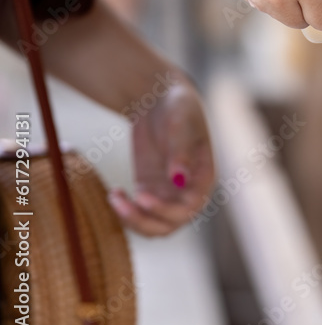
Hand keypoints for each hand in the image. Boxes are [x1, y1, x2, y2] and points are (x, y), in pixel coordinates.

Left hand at [108, 73, 214, 235]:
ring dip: (134, 221)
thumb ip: (180, 152)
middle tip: (121, 202)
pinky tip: (114, 193)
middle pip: (171, 224)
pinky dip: (125, 213)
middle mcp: (189, 190)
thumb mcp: (179, 124)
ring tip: (115, 199)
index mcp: (203, 176)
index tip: (142, 196)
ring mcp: (169, 193)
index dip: (167, 209)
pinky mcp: (150, 190)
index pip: (190, 207)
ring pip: (155, 226)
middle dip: (145, 220)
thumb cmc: (176, 106)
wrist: (160, 99)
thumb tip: (179, 180)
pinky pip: (139, 214)